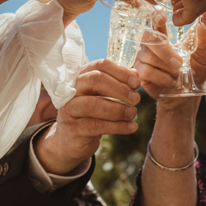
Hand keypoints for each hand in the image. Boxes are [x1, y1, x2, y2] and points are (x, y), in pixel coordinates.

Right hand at [34, 60, 140, 174]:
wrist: (70, 140)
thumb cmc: (89, 113)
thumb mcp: (102, 96)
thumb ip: (117, 83)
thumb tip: (135, 74)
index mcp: (81, 76)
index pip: (100, 65)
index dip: (121, 72)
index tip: (136, 83)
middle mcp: (72, 90)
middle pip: (94, 80)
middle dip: (120, 89)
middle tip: (136, 99)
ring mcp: (69, 109)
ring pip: (92, 104)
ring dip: (117, 109)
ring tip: (132, 113)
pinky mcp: (73, 129)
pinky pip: (96, 126)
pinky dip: (117, 126)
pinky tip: (131, 127)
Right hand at [135, 19, 205, 103]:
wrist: (187, 96)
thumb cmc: (193, 73)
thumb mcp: (201, 56)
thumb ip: (202, 40)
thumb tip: (204, 23)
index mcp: (163, 37)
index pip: (155, 23)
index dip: (155, 18)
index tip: (161, 17)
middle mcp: (150, 46)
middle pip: (148, 39)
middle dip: (165, 51)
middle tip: (180, 63)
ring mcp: (143, 60)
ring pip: (149, 57)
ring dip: (167, 68)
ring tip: (179, 75)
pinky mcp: (140, 74)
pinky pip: (147, 72)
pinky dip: (162, 77)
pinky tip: (172, 82)